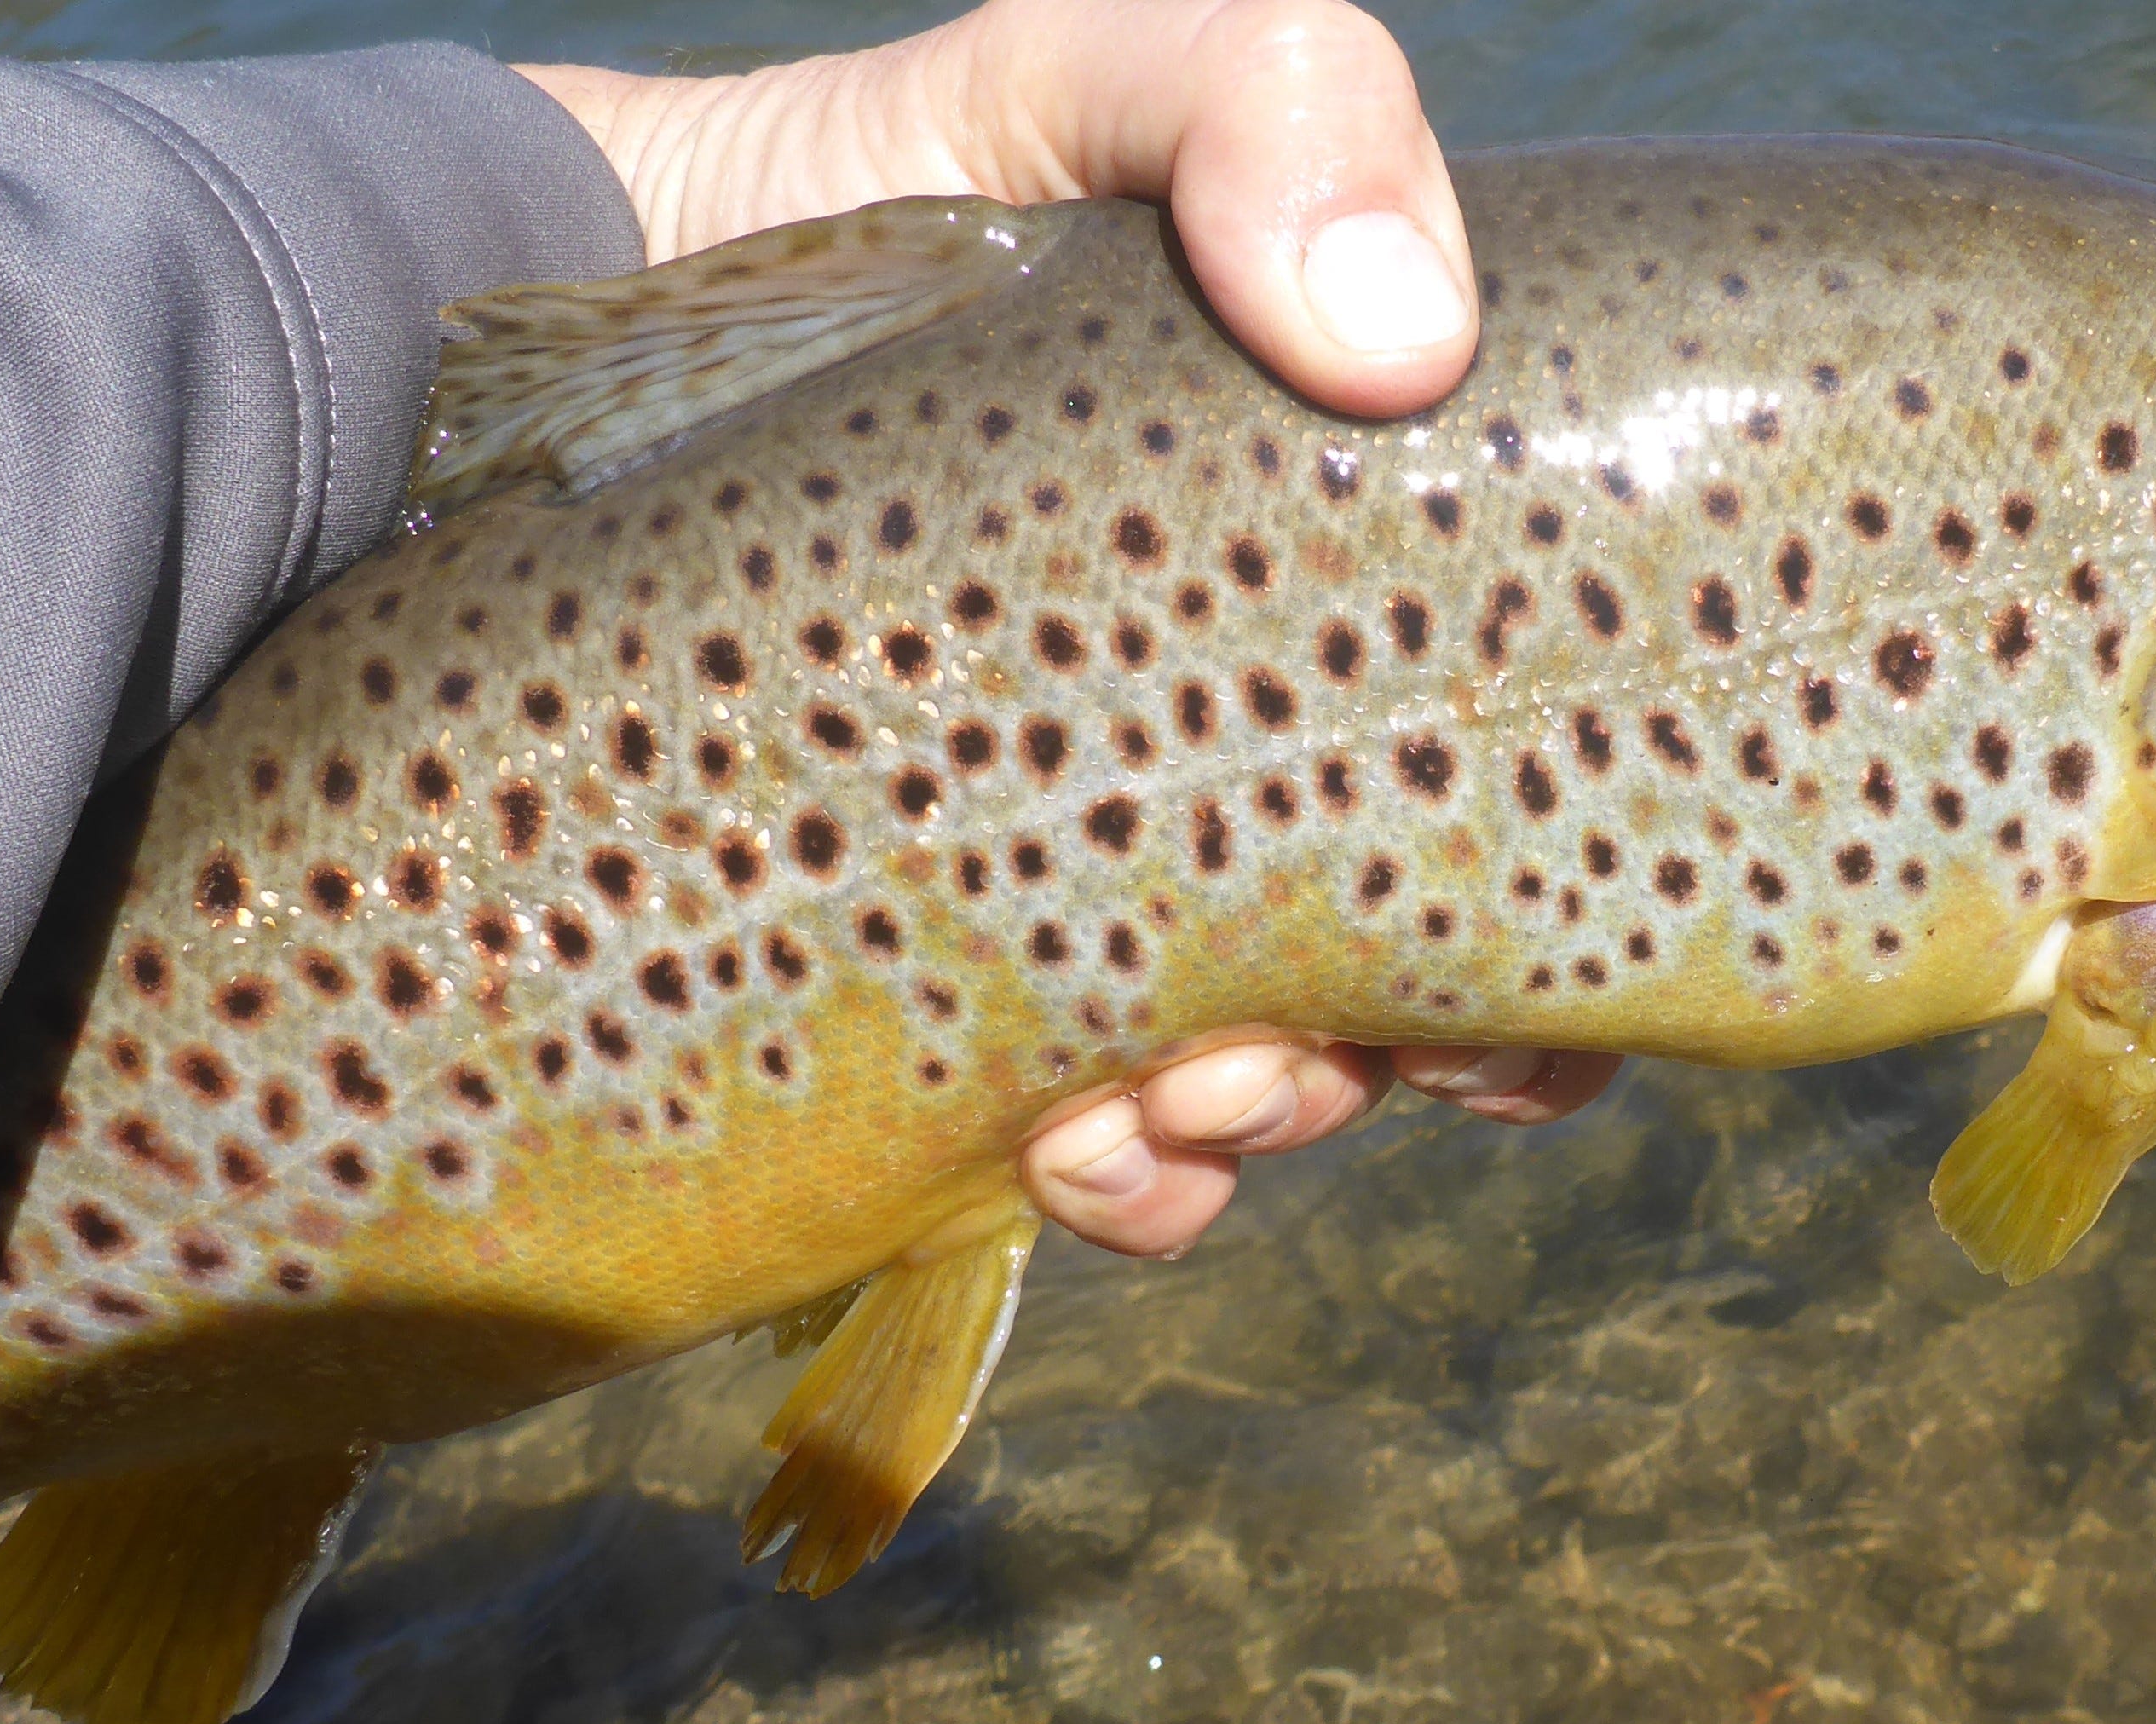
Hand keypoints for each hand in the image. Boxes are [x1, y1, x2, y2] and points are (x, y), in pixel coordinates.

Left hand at [516, 1, 1622, 1257]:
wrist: (573, 308)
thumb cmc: (871, 191)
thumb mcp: (1089, 79)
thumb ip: (1272, 93)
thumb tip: (1401, 335)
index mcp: (1353, 591)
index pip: (1546, 791)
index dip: (1583, 918)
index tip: (1525, 969)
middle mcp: (1250, 752)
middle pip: (1430, 979)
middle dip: (1403, 1049)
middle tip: (1296, 1031)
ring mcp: (1094, 878)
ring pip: (1273, 1091)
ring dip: (1265, 1123)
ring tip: (1168, 1085)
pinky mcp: (937, 976)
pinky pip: (1089, 1151)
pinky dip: (1125, 1181)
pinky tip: (1070, 1144)